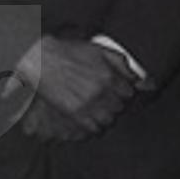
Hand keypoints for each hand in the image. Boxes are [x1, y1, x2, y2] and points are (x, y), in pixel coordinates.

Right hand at [21, 36, 137, 137]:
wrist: (40, 60)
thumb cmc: (67, 52)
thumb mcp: (98, 50)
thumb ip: (120, 63)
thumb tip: (139, 79)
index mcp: (109, 76)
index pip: (128, 93)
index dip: (120, 91)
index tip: (113, 89)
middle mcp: (102, 92)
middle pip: (119, 107)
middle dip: (112, 102)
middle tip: (101, 97)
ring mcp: (88, 104)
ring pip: (108, 119)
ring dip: (103, 114)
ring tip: (94, 107)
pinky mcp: (75, 114)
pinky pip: (93, 128)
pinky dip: (93, 124)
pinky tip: (87, 115)